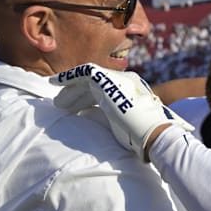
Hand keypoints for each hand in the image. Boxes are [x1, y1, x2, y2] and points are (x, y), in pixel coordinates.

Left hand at [50, 63, 192, 159]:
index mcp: (133, 90)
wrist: (154, 132)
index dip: (89, 98)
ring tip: (57, 103)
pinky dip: (68, 77)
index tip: (77, 107)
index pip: (106, 90)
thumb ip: (118, 119)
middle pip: (95, 84)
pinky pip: (83, 74)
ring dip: (71, 91)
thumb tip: (103, 126)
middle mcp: (126, 80)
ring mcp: (117, 79)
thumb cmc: (146, 136)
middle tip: (62, 104)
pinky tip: (56, 83)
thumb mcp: (130, 124)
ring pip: (87, 79)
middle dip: (77, 94)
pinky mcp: (107, 81)